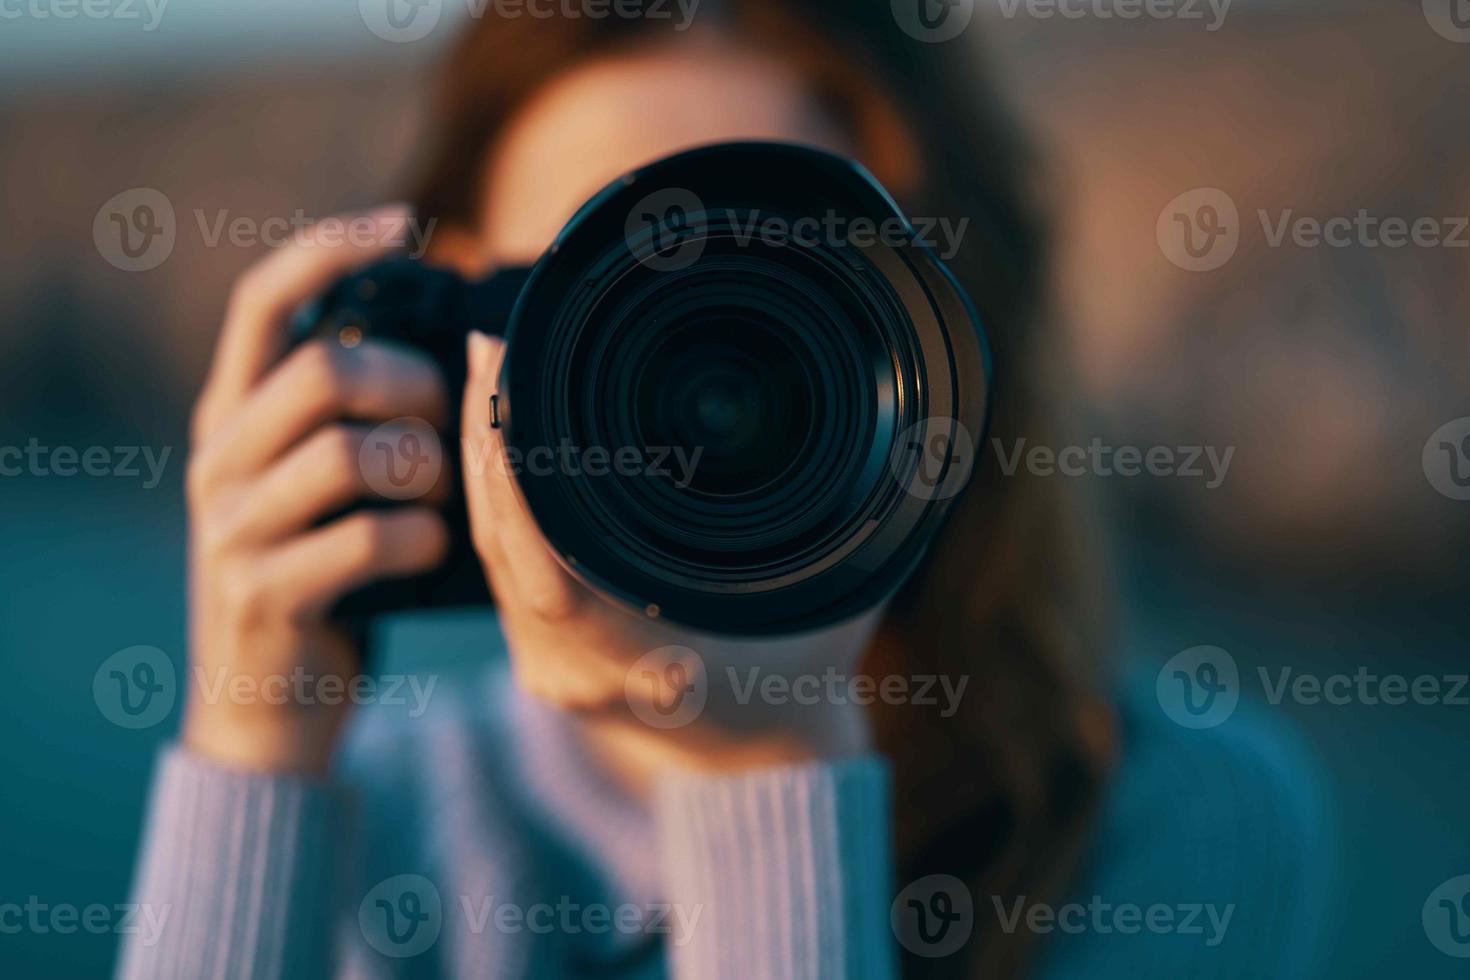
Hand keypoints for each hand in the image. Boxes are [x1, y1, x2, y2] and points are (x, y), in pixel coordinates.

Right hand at [183, 207, 450, 775]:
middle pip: (325, 371)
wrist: (264, 713)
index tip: (406, 220)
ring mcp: (233, 530)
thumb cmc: (320, 582)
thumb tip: (444, 348)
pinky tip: (428, 549)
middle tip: (443, 420)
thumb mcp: (310, 489)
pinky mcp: (266, 594)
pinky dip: (423, 537)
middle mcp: (218, 460)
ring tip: (438, 497)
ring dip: (425, 470)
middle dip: (409, 385)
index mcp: (230, 418)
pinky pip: (370, 538)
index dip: (333, 245)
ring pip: (353, 454)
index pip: (265, 299)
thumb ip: (343, 421)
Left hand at [461, 331, 879, 785]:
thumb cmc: (802, 673)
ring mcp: (550, 669)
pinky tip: (494, 436)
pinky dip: (494, 497)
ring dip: (483, 461)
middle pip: (503, 550)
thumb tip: (914, 445)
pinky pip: (500, 567)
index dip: (517, 493)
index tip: (512, 402)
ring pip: (491, 554)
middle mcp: (582, 673)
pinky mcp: (539, 655)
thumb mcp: (835, 600)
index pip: (552, 577)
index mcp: (650, 664)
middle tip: (493, 348)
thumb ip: (851, 529)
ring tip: (487, 370)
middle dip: (490, 441)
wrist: (761, 758)